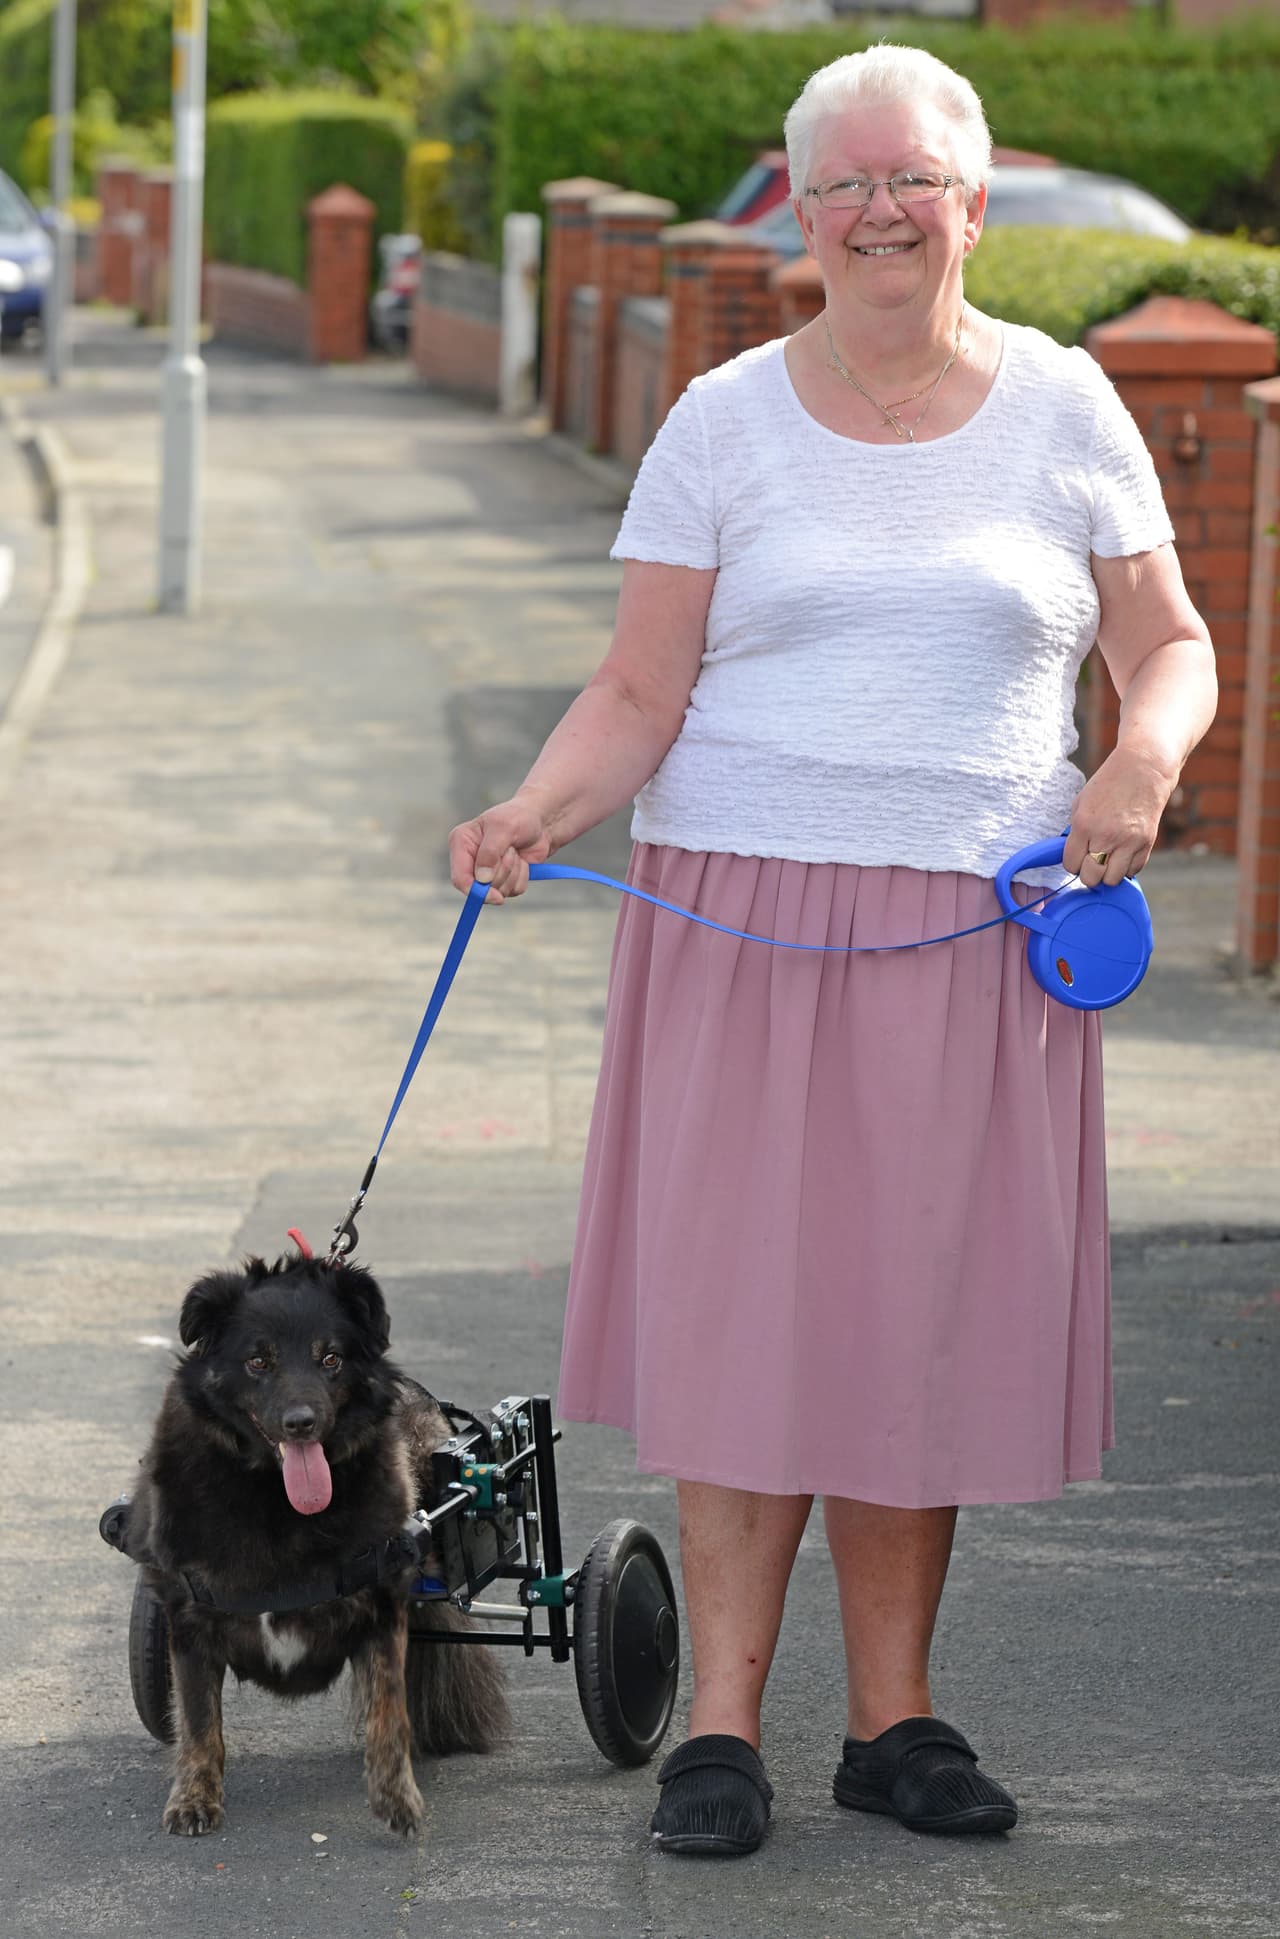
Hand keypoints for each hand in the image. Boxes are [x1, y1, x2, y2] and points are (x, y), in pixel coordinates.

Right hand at [447, 793, 554, 902]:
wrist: (540, 821)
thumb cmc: (519, 817)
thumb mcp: (503, 828)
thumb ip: (490, 852)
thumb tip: (482, 879)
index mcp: (461, 842)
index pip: (460, 877)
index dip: (476, 891)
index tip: (496, 896)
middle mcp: (470, 859)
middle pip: (482, 888)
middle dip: (503, 871)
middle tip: (511, 850)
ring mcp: (487, 871)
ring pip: (500, 890)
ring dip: (514, 872)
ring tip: (515, 851)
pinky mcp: (503, 879)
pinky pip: (513, 890)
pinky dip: (522, 876)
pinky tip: (522, 860)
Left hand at [1064, 746, 1176, 886]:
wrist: (1144, 769)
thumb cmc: (1109, 784)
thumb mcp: (1081, 802)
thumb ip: (1075, 830)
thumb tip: (1072, 855)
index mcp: (1084, 825)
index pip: (1071, 865)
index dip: (1073, 863)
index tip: (1078, 856)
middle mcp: (1105, 837)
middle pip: (1091, 879)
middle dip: (1089, 873)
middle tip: (1093, 861)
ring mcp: (1128, 842)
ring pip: (1112, 880)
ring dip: (1108, 873)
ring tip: (1109, 858)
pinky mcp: (1147, 844)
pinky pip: (1133, 871)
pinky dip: (1127, 866)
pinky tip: (1124, 852)